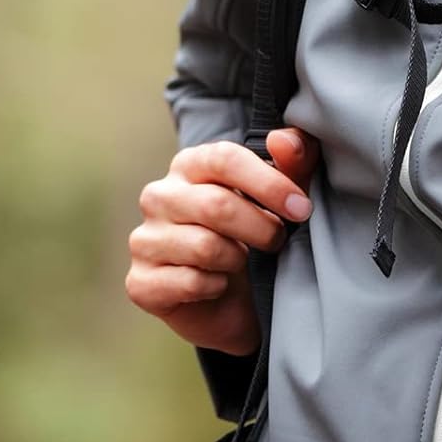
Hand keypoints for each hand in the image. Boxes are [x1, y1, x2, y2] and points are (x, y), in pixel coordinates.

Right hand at [125, 128, 320, 355]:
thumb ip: (294, 161)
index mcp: (191, 163)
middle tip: (278, 241)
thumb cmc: (257, 234)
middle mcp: (159, 195)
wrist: (233, 301)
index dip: (269, 183)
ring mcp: (144, 239)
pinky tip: (219, 284)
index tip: (301, 208)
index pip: (225, 158)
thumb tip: (282, 140)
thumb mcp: (283, 196)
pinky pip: (190, 282)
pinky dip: (217, 286)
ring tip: (242, 260)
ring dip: (237, 259)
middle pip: (216, 205)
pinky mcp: (140, 282)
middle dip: (262, 228)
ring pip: (204, 246)